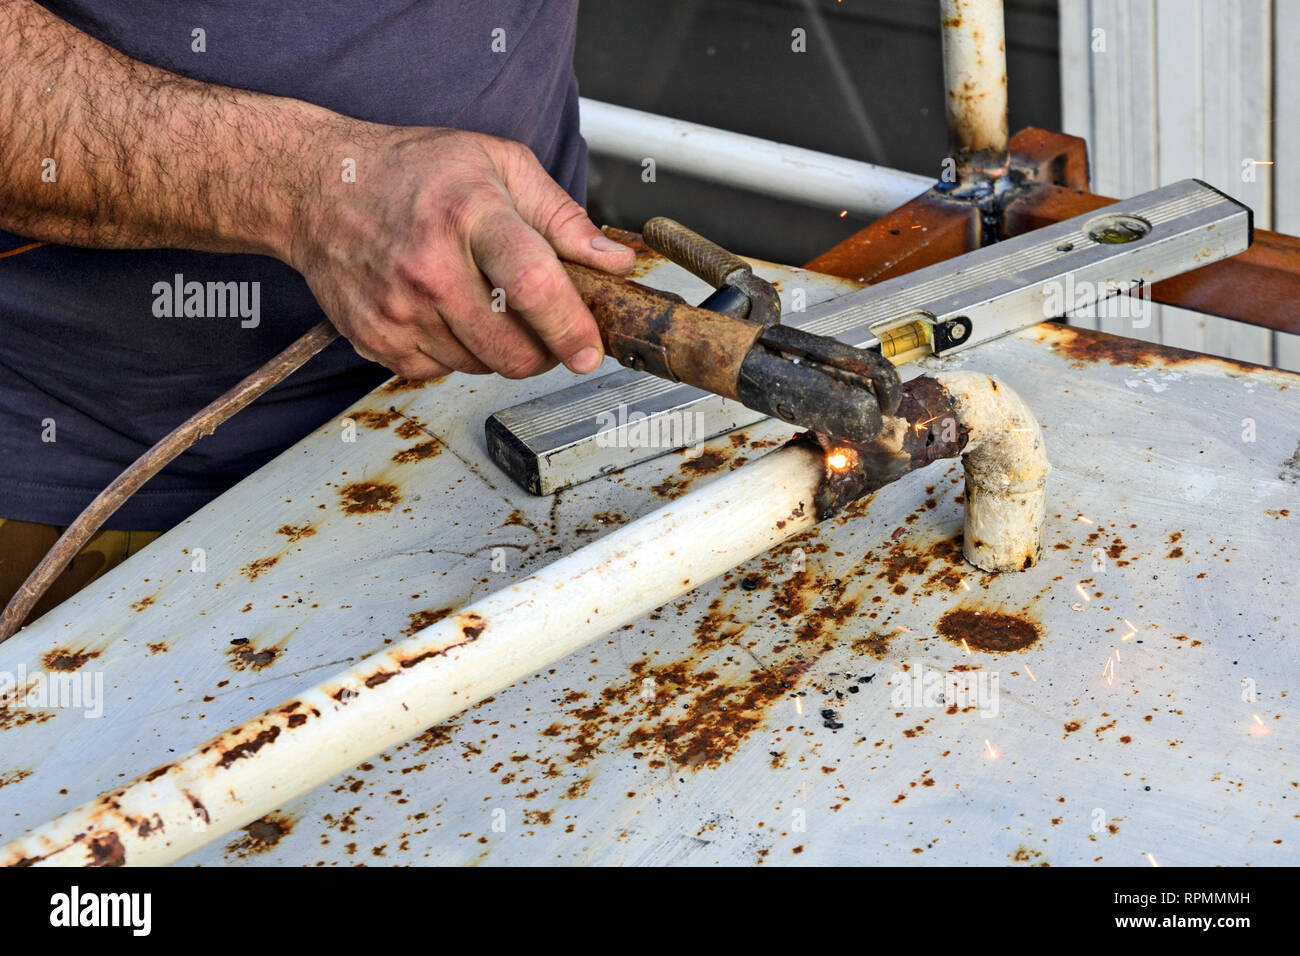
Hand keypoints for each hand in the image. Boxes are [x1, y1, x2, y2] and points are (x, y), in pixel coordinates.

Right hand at [288, 125, 634, 379]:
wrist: (319, 186)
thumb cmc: (414, 170)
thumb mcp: (499, 164)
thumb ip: (562, 217)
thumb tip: (614, 262)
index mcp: (470, 215)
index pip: (532, 286)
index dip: (569, 327)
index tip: (589, 350)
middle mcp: (430, 267)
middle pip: (512, 348)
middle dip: (544, 351)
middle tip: (546, 327)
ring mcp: (398, 309)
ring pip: (480, 367)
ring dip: (499, 350)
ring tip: (483, 302)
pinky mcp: (375, 337)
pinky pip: (439, 372)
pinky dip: (455, 354)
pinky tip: (445, 313)